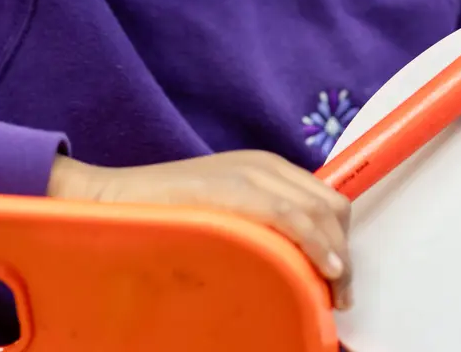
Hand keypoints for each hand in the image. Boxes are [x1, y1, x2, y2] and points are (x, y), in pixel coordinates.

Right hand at [48, 151, 352, 309]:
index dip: (341, 241)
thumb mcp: (226, 214)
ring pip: (319, 212)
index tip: (339, 281)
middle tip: (337, 294)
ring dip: (335, 255)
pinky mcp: (234, 187)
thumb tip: (295, 263)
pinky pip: (291, 216)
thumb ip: (259, 224)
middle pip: (331, 206)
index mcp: (266, 167)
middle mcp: (265, 165)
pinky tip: (323, 268)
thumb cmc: (167, 213)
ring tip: (331, 293)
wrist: (117, 198)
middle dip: (344, 250)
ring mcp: (250, 173)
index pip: (326, 201)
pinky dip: (315, 242)